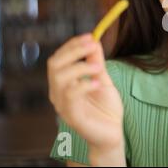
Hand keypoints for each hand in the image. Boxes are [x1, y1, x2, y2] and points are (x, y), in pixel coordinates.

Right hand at [47, 33, 123, 150]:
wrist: (113, 132)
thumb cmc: (106, 107)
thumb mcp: (103, 79)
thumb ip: (96, 62)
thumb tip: (94, 41)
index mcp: (63, 82)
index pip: (59, 58)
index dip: (72, 45)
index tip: (90, 36)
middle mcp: (58, 92)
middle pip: (54, 64)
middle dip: (73, 51)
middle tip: (93, 45)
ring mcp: (63, 105)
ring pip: (60, 78)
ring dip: (81, 67)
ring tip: (99, 67)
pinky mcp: (71, 116)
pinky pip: (71, 95)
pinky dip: (85, 84)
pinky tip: (98, 82)